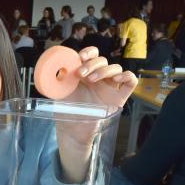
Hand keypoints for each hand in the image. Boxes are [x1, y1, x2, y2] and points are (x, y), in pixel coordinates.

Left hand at [56, 47, 136, 182]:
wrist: (72, 131)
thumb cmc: (65, 112)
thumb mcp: (58, 93)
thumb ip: (58, 80)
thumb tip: (53, 68)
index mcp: (85, 74)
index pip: (92, 55)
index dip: (89, 52)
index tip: (80, 57)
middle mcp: (98, 78)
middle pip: (103, 60)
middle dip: (93, 64)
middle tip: (81, 73)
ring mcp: (109, 87)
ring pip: (116, 68)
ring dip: (104, 70)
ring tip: (92, 80)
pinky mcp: (119, 98)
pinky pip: (131, 81)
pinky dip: (127, 76)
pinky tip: (116, 80)